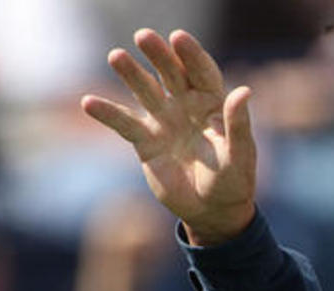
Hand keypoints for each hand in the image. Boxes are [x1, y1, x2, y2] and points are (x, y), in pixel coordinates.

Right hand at [81, 29, 255, 245]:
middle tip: (144, 36)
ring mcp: (164, 120)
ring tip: (116, 56)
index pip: (202, 73)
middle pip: (171, 74)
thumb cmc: (233, 182)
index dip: (191, 55)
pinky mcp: (145, 141)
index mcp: (213, 104)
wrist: (211, 211)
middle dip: (159, 55)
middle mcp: (186, 105)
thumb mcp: (239, 155)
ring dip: (131, 74)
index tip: (178, 38)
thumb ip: (238, 125)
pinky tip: (89, 102)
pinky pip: (125, 123)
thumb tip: (244, 91)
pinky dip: (107, 113)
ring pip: (145, 91)